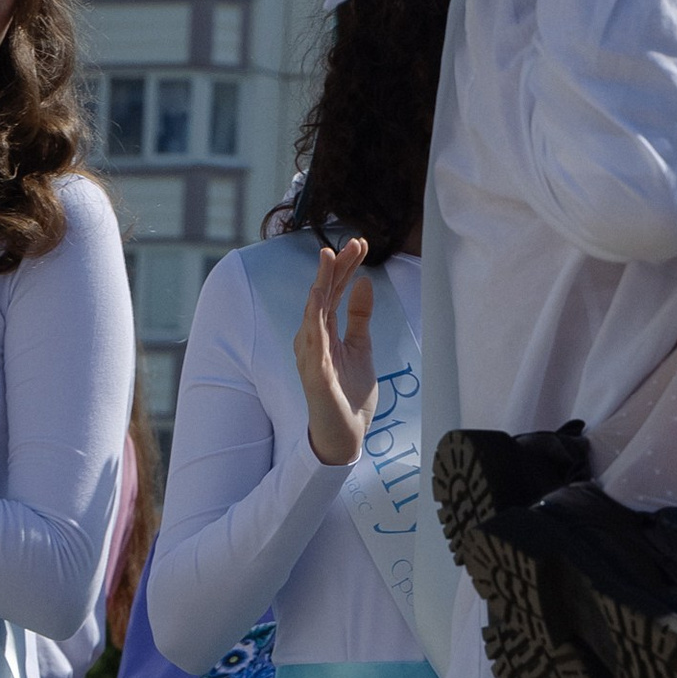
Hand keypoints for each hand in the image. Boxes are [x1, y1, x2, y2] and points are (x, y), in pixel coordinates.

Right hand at [296, 240, 377, 466]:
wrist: (345, 435)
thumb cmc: (348, 392)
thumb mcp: (361, 347)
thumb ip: (359, 317)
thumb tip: (364, 282)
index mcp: (325, 331)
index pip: (333, 291)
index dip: (345, 267)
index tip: (360, 244)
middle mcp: (313, 339)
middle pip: (323, 295)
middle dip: (336, 267)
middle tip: (353, 242)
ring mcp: (312, 356)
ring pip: (314, 312)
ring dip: (322, 283)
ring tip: (329, 258)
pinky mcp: (315, 374)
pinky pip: (312, 342)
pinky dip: (314, 318)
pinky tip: (318, 298)